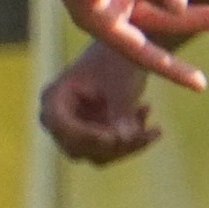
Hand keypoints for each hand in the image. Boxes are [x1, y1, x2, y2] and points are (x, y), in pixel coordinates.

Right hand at [38, 43, 162, 164]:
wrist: (130, 53)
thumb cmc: (120, 61)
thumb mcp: (122, 84)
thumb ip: (121, 111)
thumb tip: (121, 139)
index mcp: (55, 96)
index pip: (60, 124)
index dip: (85, 135)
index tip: (113, 138)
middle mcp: (60, 117)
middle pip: (77, 147)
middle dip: (112, 146)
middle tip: (140, 136)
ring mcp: (77, 130)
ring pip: (97, 154)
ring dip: (127, 146)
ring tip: (153, 128)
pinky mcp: (95, 137)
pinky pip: (112, 152)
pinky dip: (132, 143)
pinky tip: (153, 126)